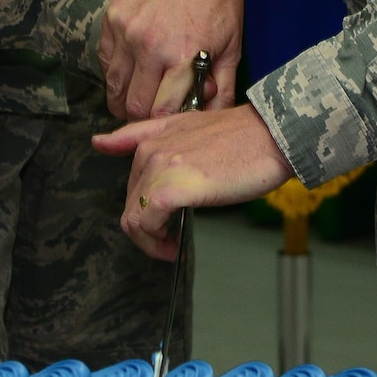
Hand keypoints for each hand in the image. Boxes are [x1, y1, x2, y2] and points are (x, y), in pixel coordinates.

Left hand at [93, 104, 291, 259]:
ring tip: (172, 248)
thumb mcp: (192, 128)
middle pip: (132, 203)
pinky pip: (147, 225)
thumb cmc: (245, 137)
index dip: (141, 207)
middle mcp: (151, 151)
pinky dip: (157, 243)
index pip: (132, 181)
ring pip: (134, 218)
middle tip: (170, 242)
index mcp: (155, 137)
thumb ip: (149, 136)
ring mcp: (159, 170)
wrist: (272, 136)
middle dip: (148, 229)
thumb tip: (103, 143)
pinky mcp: (171, 190)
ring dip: (150, 241)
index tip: (156, 223)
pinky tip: (175, 248)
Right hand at [99, 0, 241, 119]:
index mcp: (183, 56)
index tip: (172, 122)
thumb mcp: (232, 44)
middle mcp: (149, 47)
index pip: (163, 113)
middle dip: (143, 117)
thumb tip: (211, 118)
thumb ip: (221, 86)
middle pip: (134, 107)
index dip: (166, 124)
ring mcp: (126, 33)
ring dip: (124, 101)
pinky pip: (106, 63)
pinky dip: (116, 75)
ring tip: (138, 100)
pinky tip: (131, 73)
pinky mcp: (111, 20)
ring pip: (114, 88)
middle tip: (154, 113)